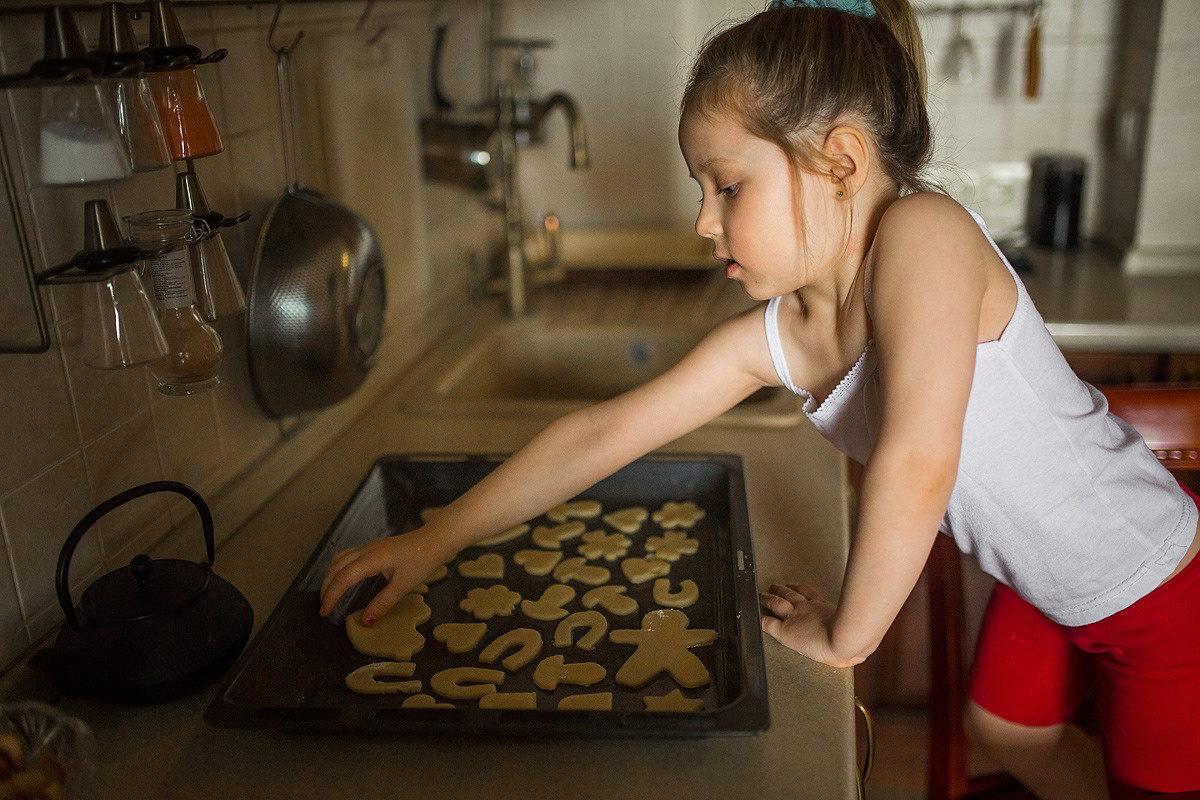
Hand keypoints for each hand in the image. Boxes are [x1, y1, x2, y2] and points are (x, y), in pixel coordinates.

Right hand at [319, 526, 449, 624]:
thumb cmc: (422, 560)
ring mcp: (368, 547)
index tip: (325, 612)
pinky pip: (347, 556)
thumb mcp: (404, 585)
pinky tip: (342, 578)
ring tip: (328, 594)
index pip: (342, 578)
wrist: (434, 540)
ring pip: (339, 559)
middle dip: (326, 588)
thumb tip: (366, 621)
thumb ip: (383, 603)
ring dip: (330, 576)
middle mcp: (365, 550)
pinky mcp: (373, 547)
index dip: (331, 596)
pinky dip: (338, 568)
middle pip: (335, 568)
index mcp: (370, 559)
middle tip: (324, 608)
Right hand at [759, 583, 843, 666]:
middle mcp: (794, 617)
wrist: (844, 636)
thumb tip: (815, 652)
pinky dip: (799, 586)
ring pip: (788, 593)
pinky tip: (797, 585)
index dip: (760, 620)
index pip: (767, 623)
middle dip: (766, 599)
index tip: (757, 617)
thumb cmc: (831, 651)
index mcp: (787, 633)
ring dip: (780, 589)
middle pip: (775, 603)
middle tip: (761, 596)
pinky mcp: (820, 601)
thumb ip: (810, 652)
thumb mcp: (814, 658)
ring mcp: (807, 606)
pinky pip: (806, 590)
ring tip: (775, 586)